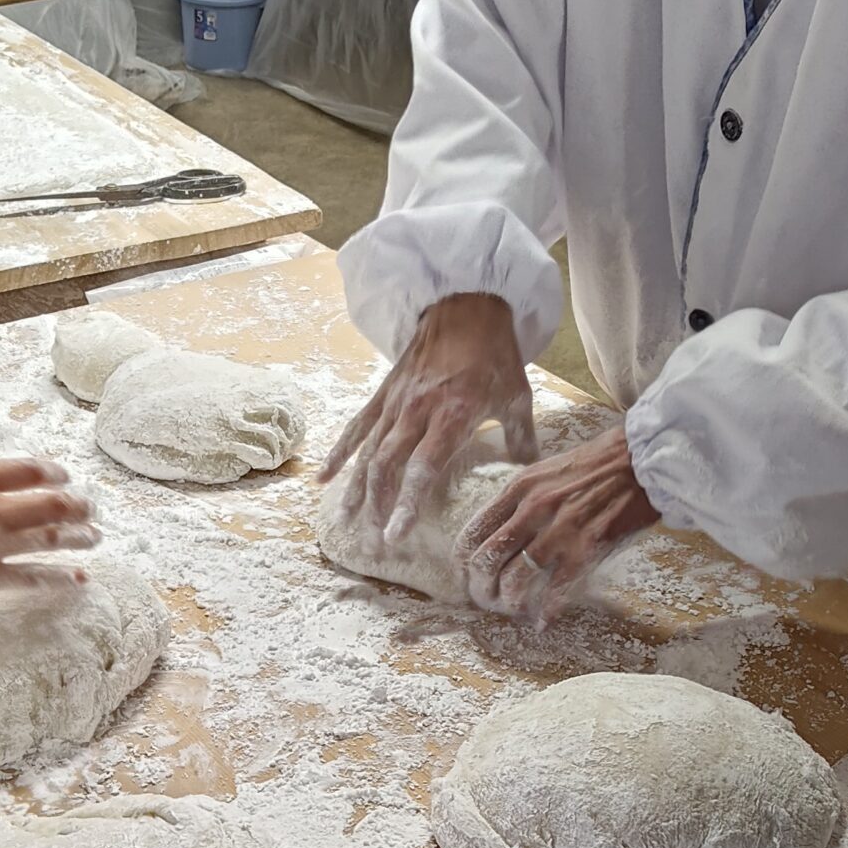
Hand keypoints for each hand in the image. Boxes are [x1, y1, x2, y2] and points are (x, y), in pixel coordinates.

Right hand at [0, 457, 99, 592]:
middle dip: (74, 506)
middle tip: (91, 507)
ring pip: (48, 540)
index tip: (64, 475)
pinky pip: (30, 578)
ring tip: (95, 537)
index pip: (26, 470)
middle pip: (49, 504)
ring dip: (76, 538)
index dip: (50, 472)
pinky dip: (58, 579)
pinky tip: (80, 579)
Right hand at [321, 294, 536, 541]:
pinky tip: (322, 480)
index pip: (423, 468)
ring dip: (355, 491)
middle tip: (373, 544)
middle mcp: (416, 411)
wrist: (465, 303)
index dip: (407, 504)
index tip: (396, 535)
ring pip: (367, 452)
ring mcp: (395, 402)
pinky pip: (356, 428)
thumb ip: (520, 438)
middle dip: (377, 509)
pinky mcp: (383, 394)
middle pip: (387, 467)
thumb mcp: (517, 394)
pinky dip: (338, 454)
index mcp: (451, 414)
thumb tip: (526, 477)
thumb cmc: (494, 352)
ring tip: (345, 523)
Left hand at [457, 424, 657, 620]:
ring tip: (511, 609)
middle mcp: (532, 510)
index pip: (473, 532)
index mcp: (519, 489)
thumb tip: (501, 528)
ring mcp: (559, 532)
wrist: (641, 460)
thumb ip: (521, 498)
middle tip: (484, 599)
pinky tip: (542, 622)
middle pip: (486, 560)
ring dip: (508, 601)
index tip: (465, 575)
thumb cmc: (596, 463)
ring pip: (515, 580)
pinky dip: (546, 612)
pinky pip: (557, 591)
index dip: (463, 561)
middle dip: (479, 588)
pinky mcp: (586, 550)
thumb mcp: (545, 470)